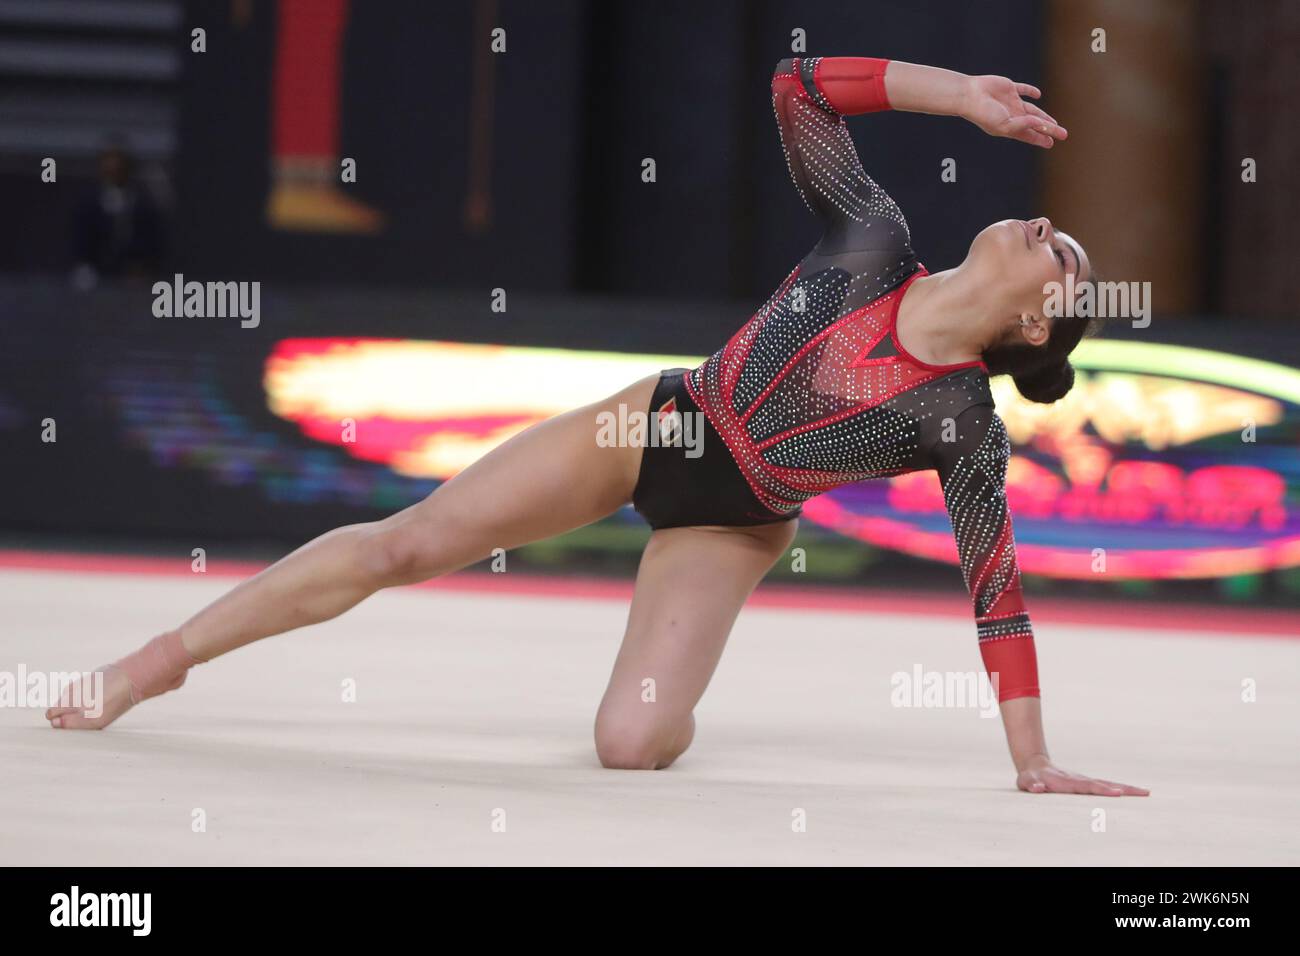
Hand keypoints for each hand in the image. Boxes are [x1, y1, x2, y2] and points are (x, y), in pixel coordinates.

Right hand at [961, 75, 1066, 147]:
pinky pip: (1023, 90)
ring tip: (1053, 123)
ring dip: (1043, 116)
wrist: (971, 96)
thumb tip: (1040, 123)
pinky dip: (1031, 92)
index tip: (1052, 143)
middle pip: (1035, 124)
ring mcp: (1011, 103)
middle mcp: (1012, 116)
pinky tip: (1037, 95)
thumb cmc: (984, 113)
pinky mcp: (1009, 89)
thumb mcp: (1005, 124)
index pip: (1030, 135)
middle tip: (1062, 134)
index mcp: (1010, 128)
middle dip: (1048, 130)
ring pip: (1032, 110)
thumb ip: (1024, 124)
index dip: (1041, 139)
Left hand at [1016, 755, 1148, 795]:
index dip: (1101, 790)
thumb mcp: (1026, 781)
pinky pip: (1106, 786)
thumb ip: (1031, 784)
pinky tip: (1135, 793)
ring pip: (1108, 784)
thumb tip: (1038, 788)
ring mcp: (1085, 781)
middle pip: (1104, 784)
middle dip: (1123, 789)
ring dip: (1126, 789)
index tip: (1116, 793)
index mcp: (1067, 782)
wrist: (1036, 765)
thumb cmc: (1031, 777)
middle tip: (1143, 793)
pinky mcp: (1088, 784)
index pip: (1086, 787)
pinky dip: (1121, 789)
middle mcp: (1080, 780)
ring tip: (1146, 793)